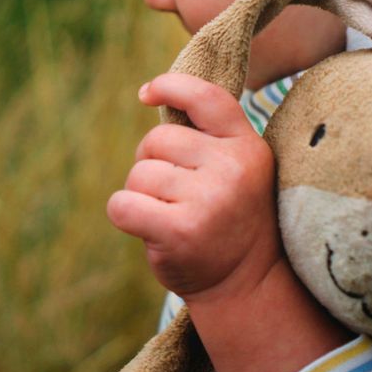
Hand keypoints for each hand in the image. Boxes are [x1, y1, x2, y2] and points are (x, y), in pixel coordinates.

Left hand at [107, 73, 281, 302]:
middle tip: (174, 194)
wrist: (247, 284)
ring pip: (138, 174)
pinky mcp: (180, 230)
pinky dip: (125, 214)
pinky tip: (150, 229)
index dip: (170, 87)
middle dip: (151, 163)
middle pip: (158, 140)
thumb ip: (210, 137)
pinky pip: (122, 204)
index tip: (146, 94)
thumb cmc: (230, 219)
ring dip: (141, 194)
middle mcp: (233, 169)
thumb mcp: (238, 171)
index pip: (206, 98)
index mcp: (248, 147)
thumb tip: (153, 93)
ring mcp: (209, 200)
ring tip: (170, 215)